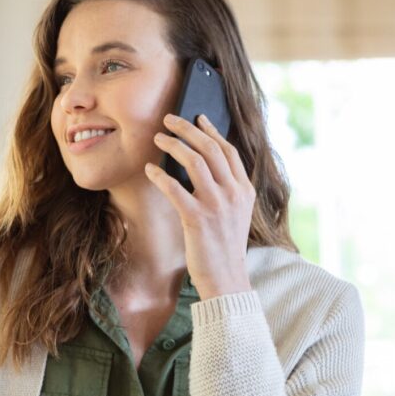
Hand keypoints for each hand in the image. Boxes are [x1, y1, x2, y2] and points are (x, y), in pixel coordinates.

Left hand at [146, 113, 254, 298]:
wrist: (226, 278)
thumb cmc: (225, 247)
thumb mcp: (236, 215)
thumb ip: (226, 190)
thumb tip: (200, 166)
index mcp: (245, 191)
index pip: (228, 151)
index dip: (211, 131)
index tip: (198, 117)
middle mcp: (233, 193)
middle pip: (210, 149)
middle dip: (188, 129)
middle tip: (169, 119)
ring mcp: (216, 205)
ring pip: (194, 161)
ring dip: (173, 145)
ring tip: (158, 138)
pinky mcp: (197, 218)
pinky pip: (174, 188)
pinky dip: (160, 176)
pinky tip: (150, 170)